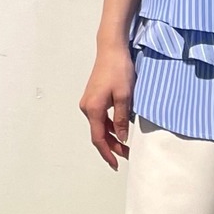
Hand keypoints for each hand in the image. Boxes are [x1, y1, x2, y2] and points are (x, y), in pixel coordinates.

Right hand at [80, 40, 135, 169]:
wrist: (112, 49)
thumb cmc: (118, 70)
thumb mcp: (125, 97)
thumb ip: (122, 120)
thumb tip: (122, 138)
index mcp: (93, 109)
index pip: (98, 138)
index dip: (107, 153)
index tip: (115, 164)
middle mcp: (87, 107)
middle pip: (99, 134)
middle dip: (112, 146)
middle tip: (126, 156)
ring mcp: (89, 102)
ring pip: (100, 126)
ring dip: (112, 136)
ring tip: (126, 145)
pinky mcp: (94, 97)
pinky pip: (101, 117)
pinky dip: (111, 125)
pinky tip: (121, 128)